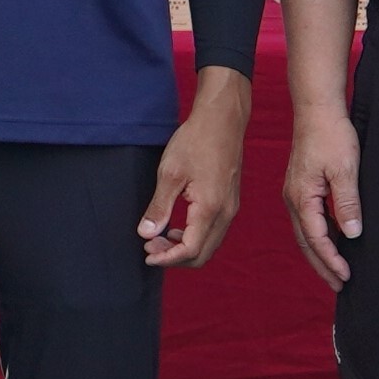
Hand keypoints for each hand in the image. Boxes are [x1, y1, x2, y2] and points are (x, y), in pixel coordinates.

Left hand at [142, 76, 253, 269]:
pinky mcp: (230, 201)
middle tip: (150, 247)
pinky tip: (177, 227)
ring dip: (185, 248)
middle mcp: (226, 213)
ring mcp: (231, 208)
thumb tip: (146, 234)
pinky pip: (214, 232)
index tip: (147, 255)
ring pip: (209, 245)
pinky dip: (195, 237)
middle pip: (202, 255)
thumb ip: (159, 207)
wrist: (222, 119)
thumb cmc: (196, 141)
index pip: (190, 250)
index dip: (167, 258)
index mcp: (210, 208)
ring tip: (160, 237)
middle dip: (175, 257)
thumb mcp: (170, 173)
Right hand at [282, 109, 362, 287]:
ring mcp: (295, 193)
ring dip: (319, 253)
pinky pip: (308, 220)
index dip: (332, 261)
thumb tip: (351, 234)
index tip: (346, 277)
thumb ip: (346, 204)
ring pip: (306, 233)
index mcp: (302, 198)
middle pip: (306, 242)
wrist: (317, 109)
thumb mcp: (345, 170)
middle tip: (339, 286)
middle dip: (322, 266)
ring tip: (335, 271)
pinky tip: (331, 241)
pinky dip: (319, 237)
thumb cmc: (331, 135)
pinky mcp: (301, 187)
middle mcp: (293, 199)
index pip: (317, 239)